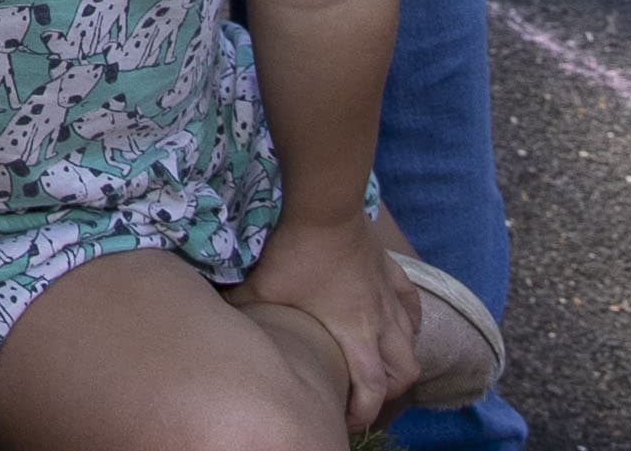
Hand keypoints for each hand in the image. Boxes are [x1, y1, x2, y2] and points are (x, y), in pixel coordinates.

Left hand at [239, 205, 420, 428]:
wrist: (324, 209)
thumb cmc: (295, 253)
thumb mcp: (261, 288)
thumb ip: (242, 310)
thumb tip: (218, 321)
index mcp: (354, 335)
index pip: (372, 389)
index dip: (364, 412)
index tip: (348, 421)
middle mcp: (381, 323)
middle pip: (403, 373)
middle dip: (388, 391)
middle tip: (364, 394)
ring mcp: (391, 297)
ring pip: (412, 342)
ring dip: (399, 358)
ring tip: (379, 362)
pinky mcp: (393, 272)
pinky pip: (413, 306)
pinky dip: (408, 322)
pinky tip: (397, 323)